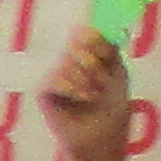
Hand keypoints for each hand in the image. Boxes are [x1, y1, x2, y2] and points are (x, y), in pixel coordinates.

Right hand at [46, 27, 138, 160]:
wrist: (101, 132)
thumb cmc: (111, 103)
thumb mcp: (117, 71)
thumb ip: (106, 49)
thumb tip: (88, 28)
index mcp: (86, 53)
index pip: (84, 32)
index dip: (93, 38)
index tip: (104, 53)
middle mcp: (68, 60)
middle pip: (75, 45)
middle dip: (92, 63)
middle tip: (102, 81)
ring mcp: (55, 74)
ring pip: (66, 63)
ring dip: (85, 80)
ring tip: (94, 94)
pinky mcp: (43, 90)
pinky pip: (55, 79)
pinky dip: (72, 88)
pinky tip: (82, 98)